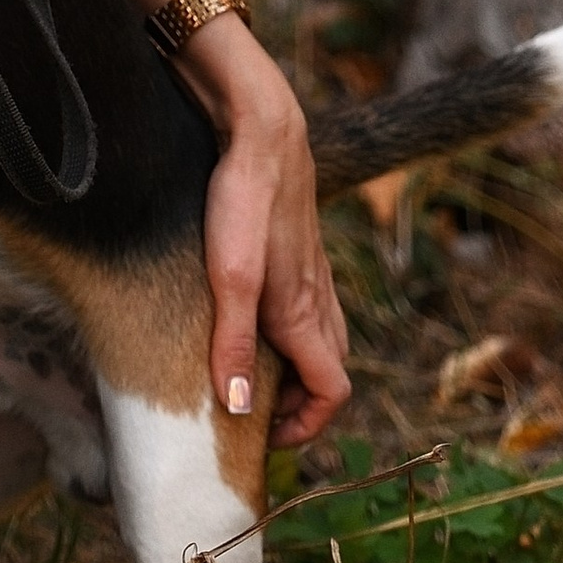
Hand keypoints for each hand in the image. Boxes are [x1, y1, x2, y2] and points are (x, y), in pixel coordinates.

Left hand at [187, 18, 352, 451]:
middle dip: (302, 401)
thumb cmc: (243, 200)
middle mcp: (316, 295)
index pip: (332, 391)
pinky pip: (307, 302)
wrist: (260, 126)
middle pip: (329, 367)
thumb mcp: (229, 277)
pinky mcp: (295, 244)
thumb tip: (237, 408)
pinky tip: (253, 311)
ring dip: (297, 363)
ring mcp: (310, 268)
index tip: (268, 436)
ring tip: (253, 369)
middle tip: (258, 410)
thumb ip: (234, 342)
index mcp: (303, 312)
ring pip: (321, 334)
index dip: (308, 425)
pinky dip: (290, 327)